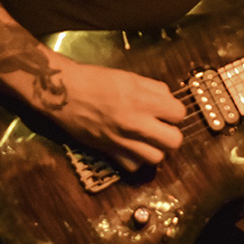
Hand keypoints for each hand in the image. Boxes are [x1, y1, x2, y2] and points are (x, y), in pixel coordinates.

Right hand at [44, 56, 185, 170]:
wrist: (63, 93)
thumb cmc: (95, 79)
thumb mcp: (130, 77)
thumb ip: (153, 89)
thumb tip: (168, 99)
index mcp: (143, 100)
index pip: (179, 114)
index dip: (174, 111)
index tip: (166, 110)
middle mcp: (136, 123)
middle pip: (174, 141)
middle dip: (171, 133)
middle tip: (161, 127)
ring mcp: (123, 141)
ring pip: (157, 158)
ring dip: (156, 149)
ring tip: (148, 139)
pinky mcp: (109, 152)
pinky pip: (134, 166)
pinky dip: (136, 160)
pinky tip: (132, 148)